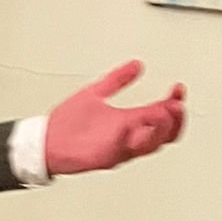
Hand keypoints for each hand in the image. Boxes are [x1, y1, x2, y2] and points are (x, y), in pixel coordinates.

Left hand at [45, 61, 185, 176]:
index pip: (162, 115)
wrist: (44, 142)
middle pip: (165, 134)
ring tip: (165, 112)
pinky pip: (126, 150)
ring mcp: (118, 147)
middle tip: (176, 103)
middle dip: (175, 119)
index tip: (177, 88)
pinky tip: (139, 125)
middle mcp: (127, 137)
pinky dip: (136, 139)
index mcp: (128, 122)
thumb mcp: (96, 93)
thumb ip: (116, 80)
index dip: (174, 102)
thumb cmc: (67, 124)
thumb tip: (136, 65)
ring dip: (161, 129)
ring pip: (151, 144)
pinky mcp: (104, 156)